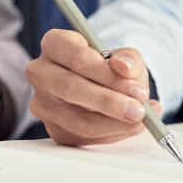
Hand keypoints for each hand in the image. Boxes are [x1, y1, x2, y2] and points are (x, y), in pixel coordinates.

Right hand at [26, 29, 161, 144]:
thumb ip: (129, 59)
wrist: (102, 86)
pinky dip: (113, 134)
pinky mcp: (53, 128)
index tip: (136, 88)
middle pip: (69, 88)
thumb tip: (125, 68)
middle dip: (109, 102)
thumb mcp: (124, 56)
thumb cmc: (110, 67)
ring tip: (141, 120)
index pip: (76, 57)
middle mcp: (40, 72)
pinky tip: (131, 127)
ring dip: (114, 124)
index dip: (107, 74)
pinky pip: (83, 138)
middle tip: (139, 111)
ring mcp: (43, 103)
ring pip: (77, 120)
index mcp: (54, 44)